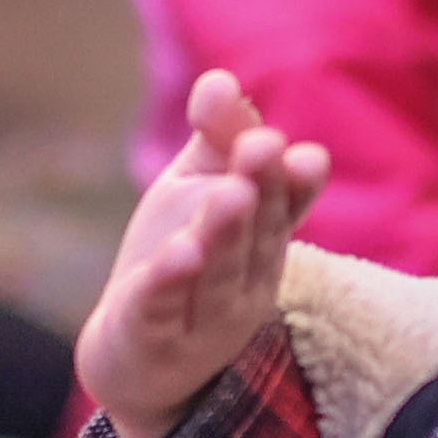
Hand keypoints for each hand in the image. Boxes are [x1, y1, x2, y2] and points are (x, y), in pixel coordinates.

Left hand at [78, 67, 328, 437]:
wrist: (134, 358)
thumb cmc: (179, 261)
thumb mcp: (197, 190)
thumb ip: (216, 136)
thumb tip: (219, 79)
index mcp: (262, 240)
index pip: (286, 207)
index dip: (295, 183)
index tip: (304, 156)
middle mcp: (245, 281)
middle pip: (258, 234)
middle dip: (262, 189)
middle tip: (262, 147)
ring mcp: (204, 321)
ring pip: (218, 275)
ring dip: (225, 234)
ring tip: (230, 194)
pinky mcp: (154, 343)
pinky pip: (163, 311)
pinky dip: (170, 282)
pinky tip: (177, 254)